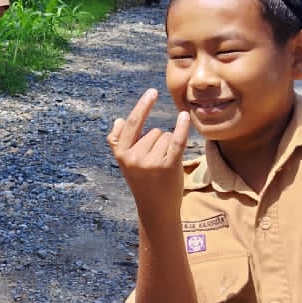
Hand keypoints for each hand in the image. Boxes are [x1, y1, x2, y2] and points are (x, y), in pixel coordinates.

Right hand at [107, 89, 190, 209]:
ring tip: (163, 168)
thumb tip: (119, 120)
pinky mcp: (168, 167)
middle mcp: (134, 157)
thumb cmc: (142, 184)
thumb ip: (118, 143)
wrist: (156, 210)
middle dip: (158, 142)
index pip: (133, 124)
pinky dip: (181, 128)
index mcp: (121, 154)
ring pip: (166, 137)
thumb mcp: (124, 164)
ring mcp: (151, 162)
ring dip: (168, 148)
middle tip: (155, 166)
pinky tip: (184, 116)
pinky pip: (176, 141)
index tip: (153, 92)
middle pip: (154, 131)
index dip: (143, 106)